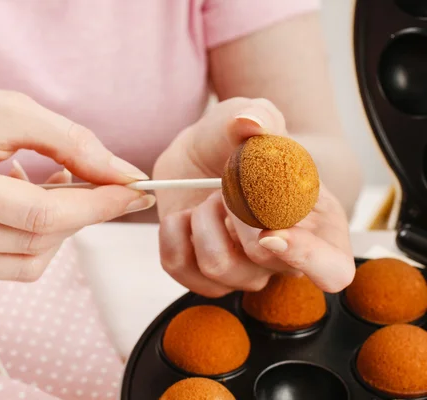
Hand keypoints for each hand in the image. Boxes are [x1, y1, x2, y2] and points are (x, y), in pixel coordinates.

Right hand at [0, 79, 154, 280]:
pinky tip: (21, 201)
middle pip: (39, 242)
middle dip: (82, 213)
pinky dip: (32, 236)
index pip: (40, 216)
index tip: (134, 191)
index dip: (96, 206)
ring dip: (57, 227)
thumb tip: (126, 176)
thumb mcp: (8, 110)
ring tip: (49, 183)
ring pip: (29, 261)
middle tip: (94, 178)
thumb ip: (72, 143)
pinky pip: (8, 264)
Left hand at [153, 98, 354, 296]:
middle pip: (263, 262)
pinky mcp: (201, 273)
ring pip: (217, 267)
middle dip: (238, 214)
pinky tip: (184, 213)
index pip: (332, 271)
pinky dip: (173, 232)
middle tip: (228, 185)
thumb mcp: (254, 116)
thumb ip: (259, 116)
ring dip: (204, 220)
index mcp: (318, 227)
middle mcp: (282, 258)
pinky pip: (179, 267)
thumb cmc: (244, 140)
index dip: (307, 259)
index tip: (271, 233)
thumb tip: (250, 122)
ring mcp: (241, 271)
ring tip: (209, 197)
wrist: (205, 152)